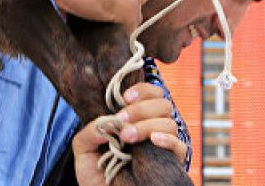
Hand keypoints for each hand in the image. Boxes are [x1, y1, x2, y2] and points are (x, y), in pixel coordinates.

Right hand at [47, 0, 145, 33]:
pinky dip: (119, 31)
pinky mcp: (129, 8)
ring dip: (122, 19)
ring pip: (136, 15)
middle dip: (124, 7)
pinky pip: (130, 28)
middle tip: (103, 11)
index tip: (107, 2)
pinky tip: (102, 26)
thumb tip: (105, 0)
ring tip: (100, 19)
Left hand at [72, 83, 187, 185]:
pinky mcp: (171, 163)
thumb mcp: (84, 149)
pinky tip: (154, 141)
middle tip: (122, 122)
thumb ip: (90, 131)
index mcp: (135, 120)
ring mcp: (163, 145)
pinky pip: (181, 147)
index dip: (142, 90)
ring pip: (169, 123)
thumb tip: (107, 122)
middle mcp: (152, 128)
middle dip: (140, 109)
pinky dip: (168, 140)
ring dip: (147, 125)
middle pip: (163, 104)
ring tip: (127, 138)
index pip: (151, 94)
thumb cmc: (96, 174)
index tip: (124, 98)